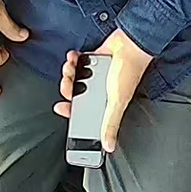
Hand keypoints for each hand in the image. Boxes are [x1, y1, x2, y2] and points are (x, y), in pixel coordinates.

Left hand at [53, 29, 152, 152]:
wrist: (130, 45)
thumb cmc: (128, 72)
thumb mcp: (117, 102)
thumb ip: (110, 124)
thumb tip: (109, 146)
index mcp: (105, 102)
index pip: (83, 112)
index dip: (70, 111)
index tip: (61, 107)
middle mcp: (99, 89)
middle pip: (74, 94)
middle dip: (67, 88)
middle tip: (69, 83)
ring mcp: (96, 74)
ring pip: (73, 77)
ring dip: (68, 72)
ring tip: (72, 68)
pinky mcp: (94, 60)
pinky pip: (77, 62)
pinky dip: (73, 59)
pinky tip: (75, 58)